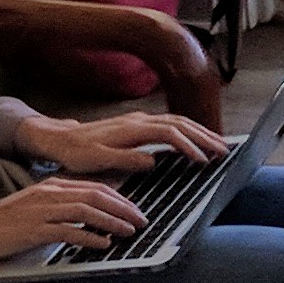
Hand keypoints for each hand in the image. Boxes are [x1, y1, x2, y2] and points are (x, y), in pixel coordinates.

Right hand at [0, 177, 145, 265]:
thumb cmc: (1, 224)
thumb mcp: (35, 210)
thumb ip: (60, 210)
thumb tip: (88, 219)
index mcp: (51, 186)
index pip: (95, 188)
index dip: (120, 199)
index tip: (136, 210)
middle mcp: (49, 193)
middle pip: (96, 195)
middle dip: (124, 208)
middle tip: (142, 220)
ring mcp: (41, 210)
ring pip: (86, 210)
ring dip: (112, 221)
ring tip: (130, 232)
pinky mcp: (32, 229)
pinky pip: (68, 231)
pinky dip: (88, 237)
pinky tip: (102, 245)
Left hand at [27, 109, 225, 177]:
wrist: (58, 138)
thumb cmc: (75, 152)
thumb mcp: (96, 161)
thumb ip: (125, 160)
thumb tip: (153, 161)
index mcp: (131, 129)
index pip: (169, 133)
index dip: (188, 146)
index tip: (203, 161)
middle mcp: (139, 120)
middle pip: (180, 123)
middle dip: (205, 136)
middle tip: (225, 151)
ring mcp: (139, 120)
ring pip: (178, 121)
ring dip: (200, 132)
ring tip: (218, 145)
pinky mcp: (138, 125)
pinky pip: (170, 124)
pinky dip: (188, 130)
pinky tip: (195, 141)